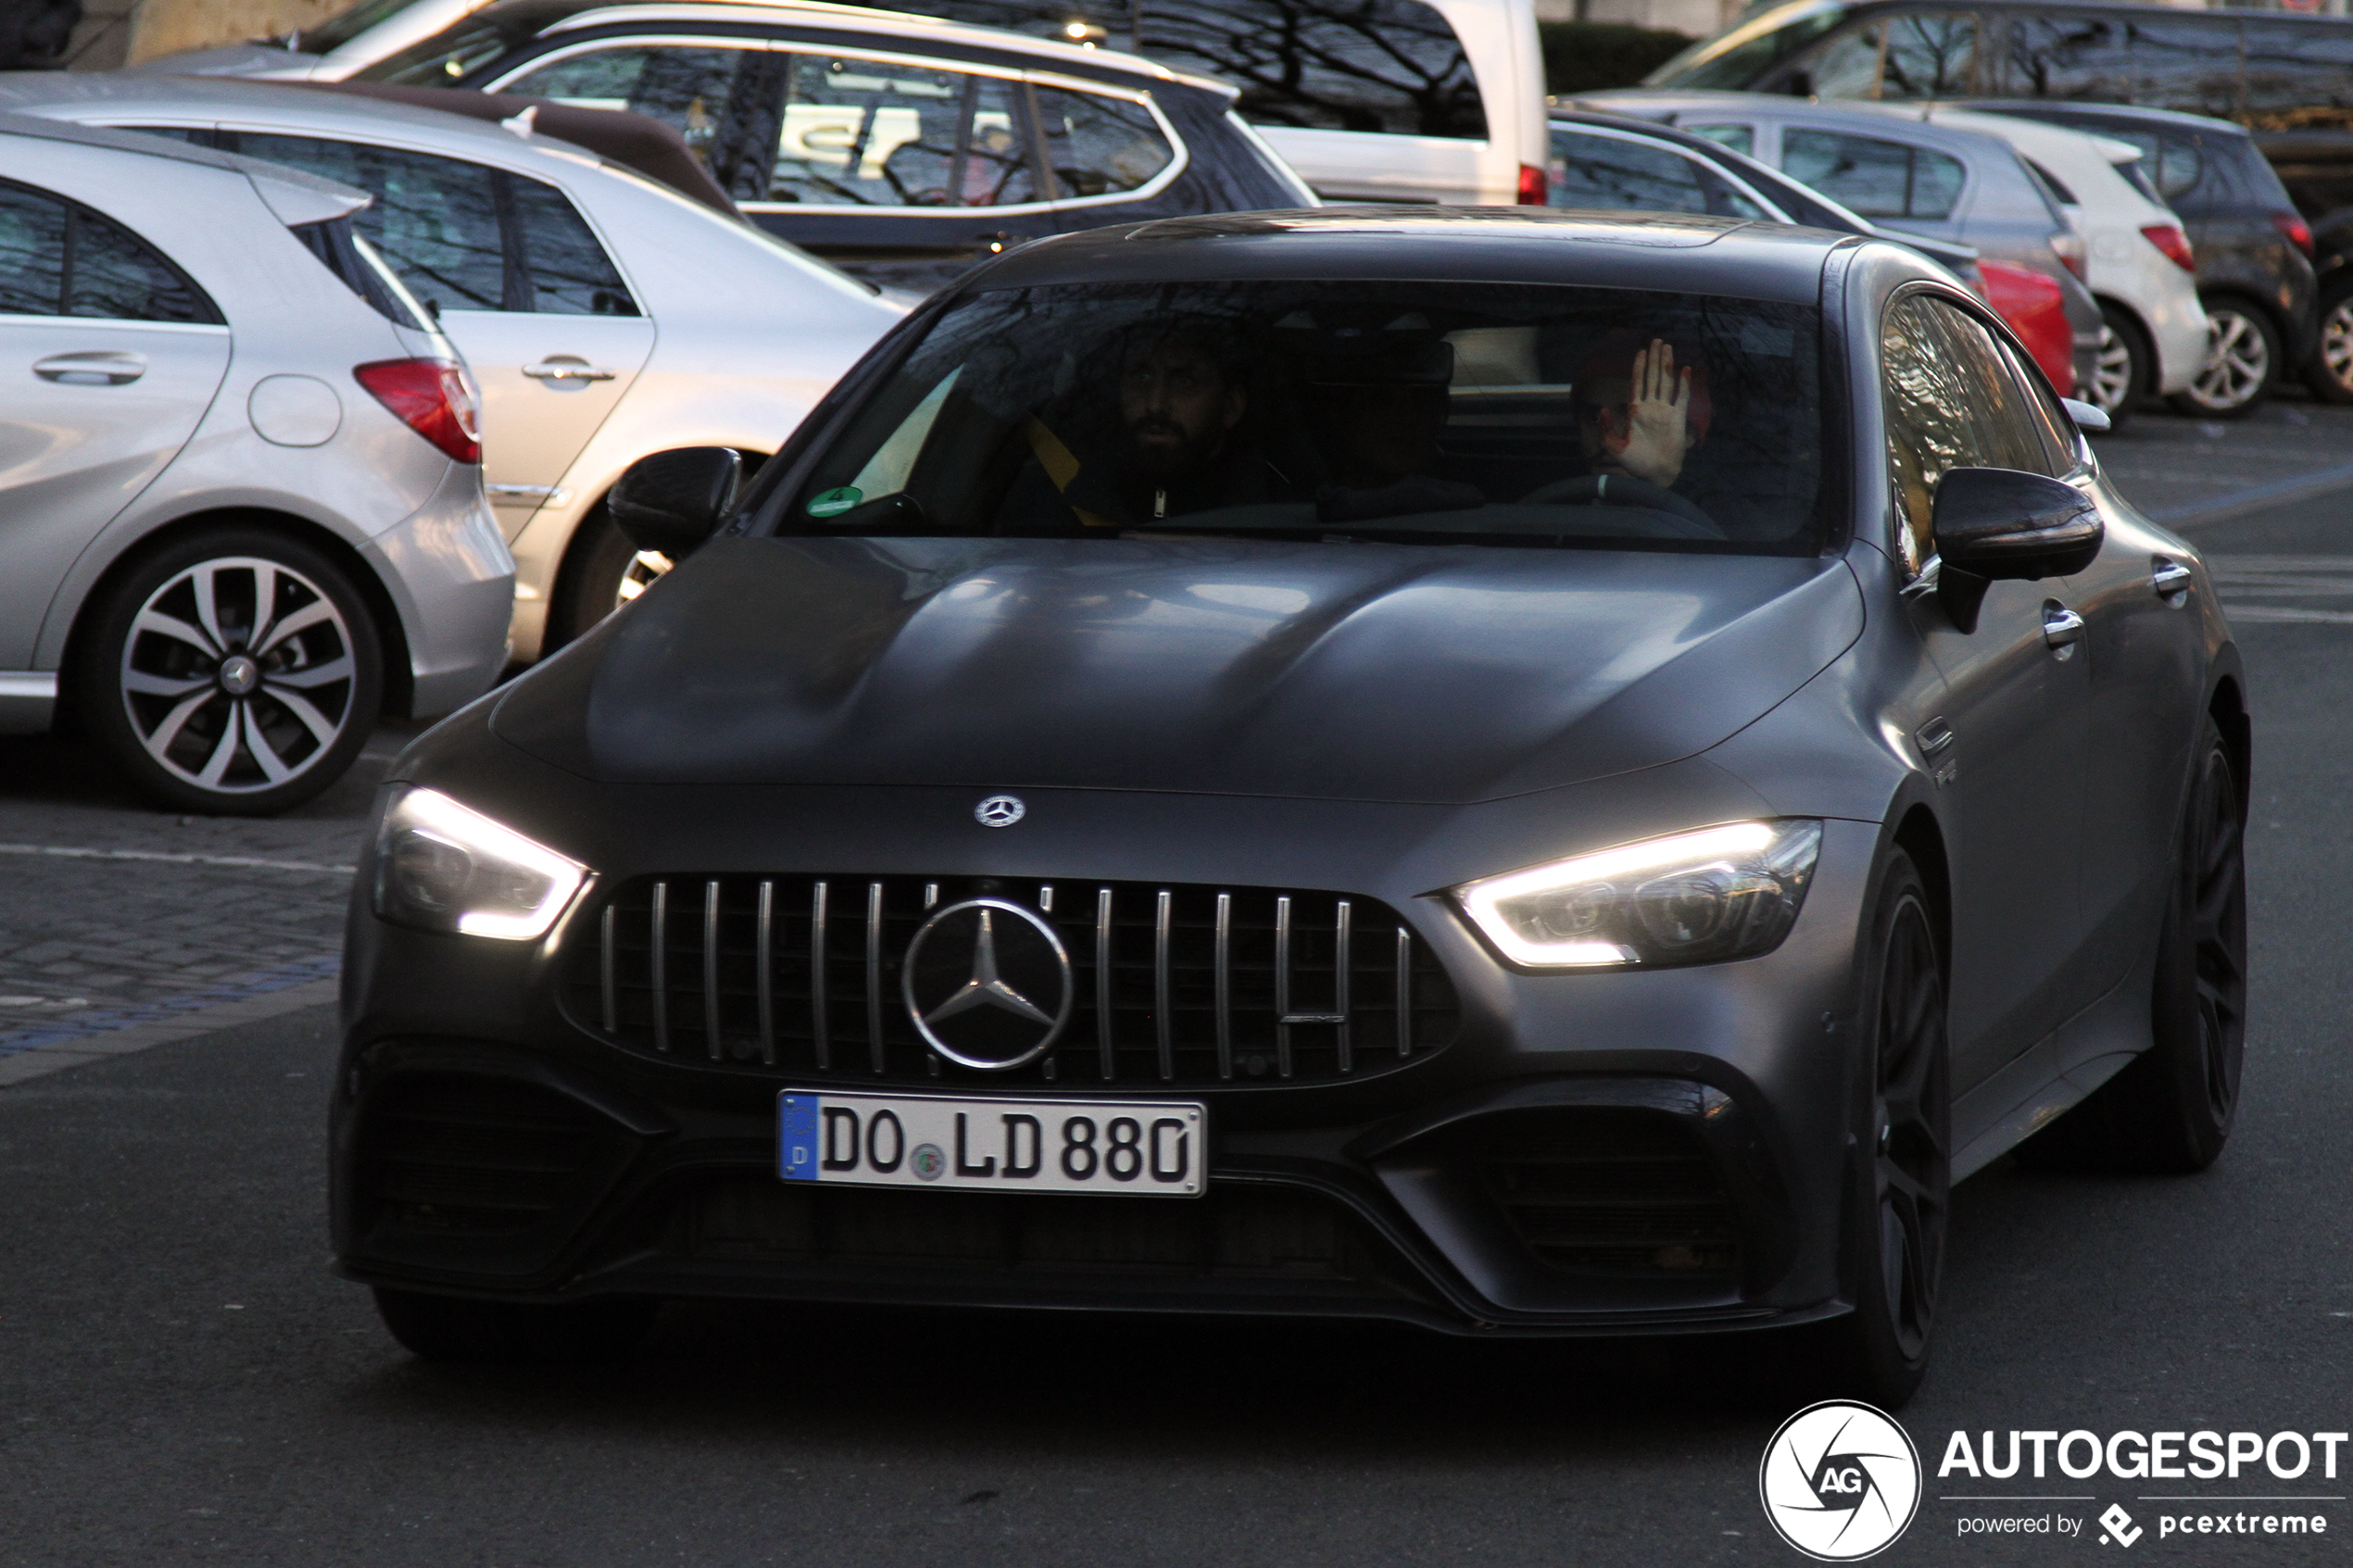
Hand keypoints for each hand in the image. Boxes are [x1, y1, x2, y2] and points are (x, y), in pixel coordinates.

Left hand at [1599, 339, 1691, 487]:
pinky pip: (1682, 398)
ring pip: (1666, 382)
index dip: (1639, 367)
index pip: (1637, 383)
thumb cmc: (1635, 463)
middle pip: (1653, 377)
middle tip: (1656, 340)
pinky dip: (1684, 384)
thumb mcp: (1614, 446)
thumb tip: (1601, 409)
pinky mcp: (1677, 418)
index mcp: (1636, 411)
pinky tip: (1685, 370)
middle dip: (1654, 359)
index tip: (1641, 351)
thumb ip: (1606, 428)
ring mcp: (1665, 411)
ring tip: (1667, 347)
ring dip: (1667, 364)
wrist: (1654, 474)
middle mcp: (1651, 407)